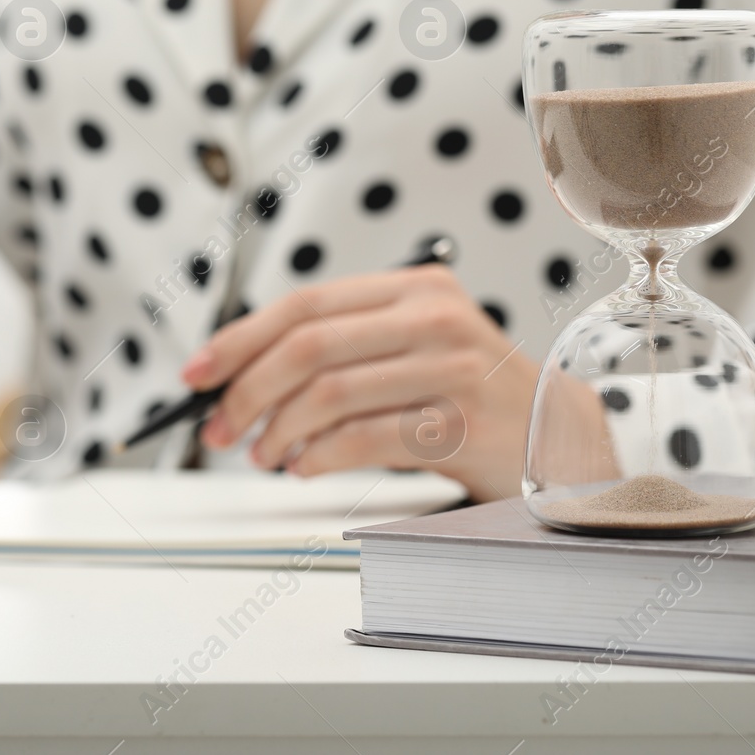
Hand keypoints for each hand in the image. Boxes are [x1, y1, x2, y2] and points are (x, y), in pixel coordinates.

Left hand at [186, 264, 602, 500]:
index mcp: (414, 287)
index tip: (198, 373)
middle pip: (309, 346)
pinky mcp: (461, 422)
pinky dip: (318, 457)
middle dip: (247, 392)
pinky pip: (363, 439)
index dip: (240, 339)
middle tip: (220, 427)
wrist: (556, 437)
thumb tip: (240, 376)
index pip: (306, 303)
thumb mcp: (414, 347)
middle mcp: (434, 317)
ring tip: (264, 455)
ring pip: (329, 394)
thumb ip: (343, 347)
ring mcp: (451, 368)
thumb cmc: (470, 395)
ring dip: (278, 432)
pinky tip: (305, 467)